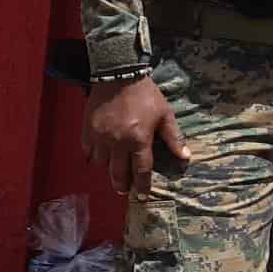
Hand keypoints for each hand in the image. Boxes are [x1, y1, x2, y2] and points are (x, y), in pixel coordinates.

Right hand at [83, 76, 192, 197]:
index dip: (142, 186)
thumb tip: (185, 157)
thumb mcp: (165, 115)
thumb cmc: (145, 95)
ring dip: (108, 170)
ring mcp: (100, 138)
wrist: (118, 76)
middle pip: (118, 173)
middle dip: (122, 185)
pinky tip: (99, 157)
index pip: (141, 171)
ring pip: (102, 164)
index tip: (142, 195)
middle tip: (125, 192)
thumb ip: (174, 138)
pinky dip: (93, 157)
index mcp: (139, 140)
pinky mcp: (88, 130)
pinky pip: (88, 151)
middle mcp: (118, 143)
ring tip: (113, 172)